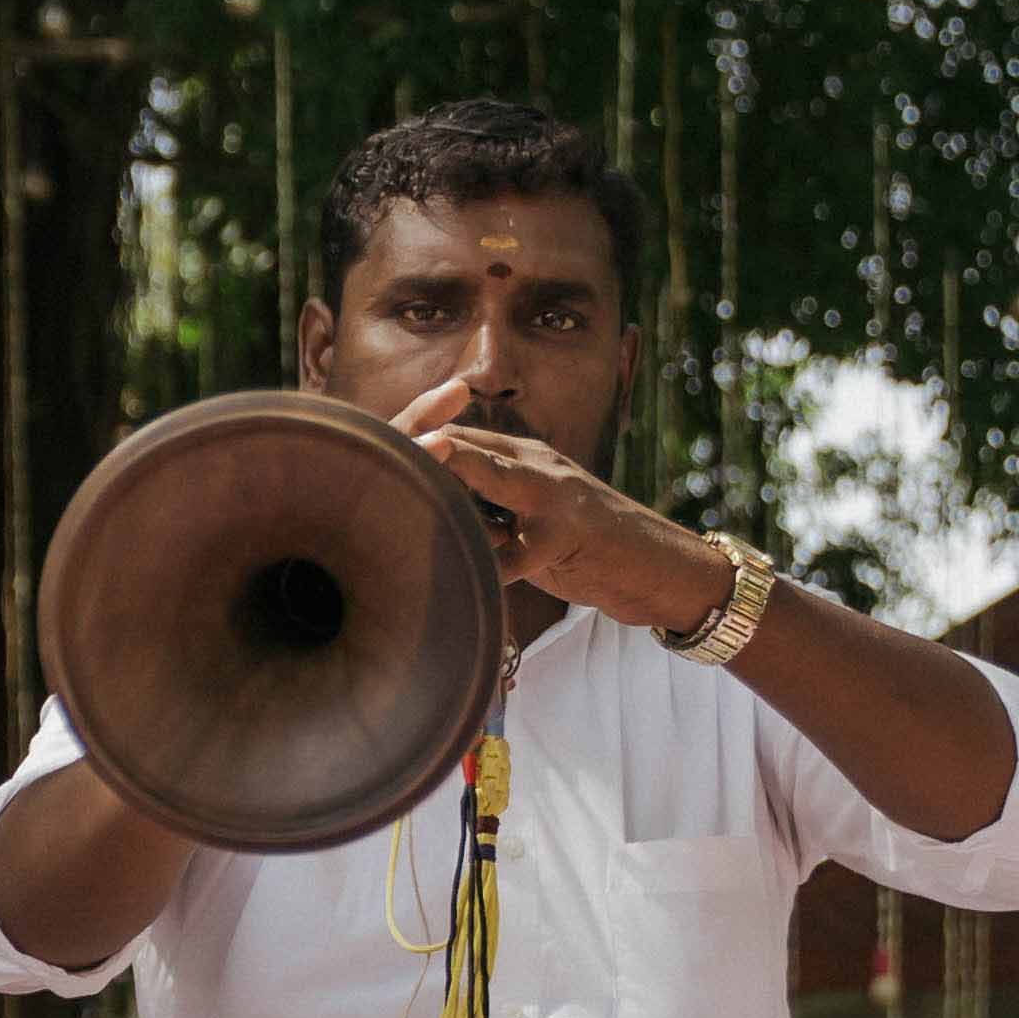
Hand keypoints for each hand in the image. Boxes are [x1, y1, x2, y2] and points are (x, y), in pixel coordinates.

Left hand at [389, 374, 724, 631]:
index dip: (410, 442)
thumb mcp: (531, 519)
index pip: (458, 439)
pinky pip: (521, 552)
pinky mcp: (571, 537)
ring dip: (452, 483)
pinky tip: (464, 578)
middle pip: (469, 448)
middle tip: (369, 461)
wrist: (658, 566)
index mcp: (523, 458)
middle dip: (419, 452)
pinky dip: (492, 566)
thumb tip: (425, 510)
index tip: (361, 453)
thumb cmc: (586, 546)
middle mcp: (537, 466)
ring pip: (495, 479)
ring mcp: (556, 497)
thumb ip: (487, 507)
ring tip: (408, 490)